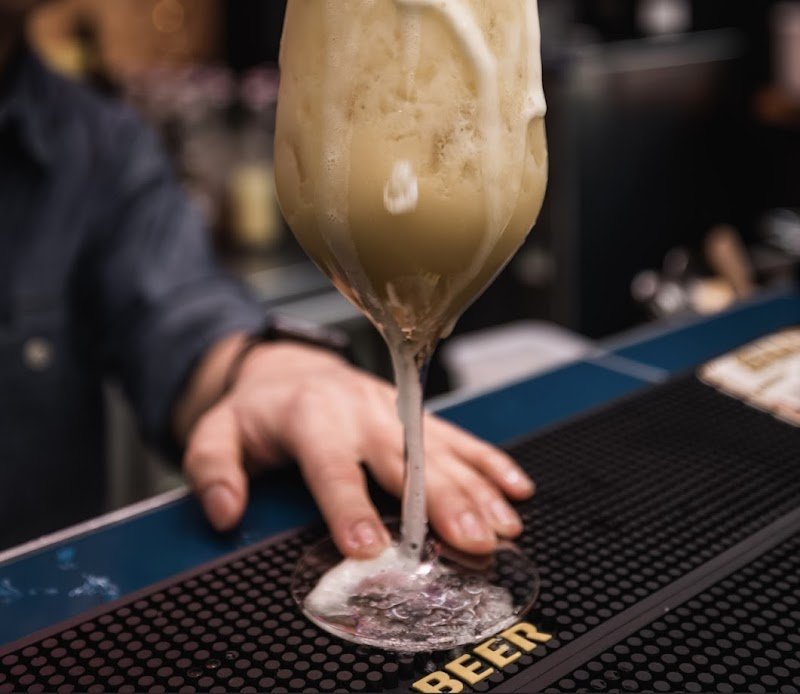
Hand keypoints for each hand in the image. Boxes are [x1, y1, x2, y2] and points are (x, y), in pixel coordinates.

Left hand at [181, 343, 535, 558]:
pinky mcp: (416, 415)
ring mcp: (394, 410)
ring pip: (439, 450)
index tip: (368, 548)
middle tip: (468, 539)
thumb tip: (223, 511)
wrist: (290, 368)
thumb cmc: (259, 410)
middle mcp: (359, 409)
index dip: (349, 506)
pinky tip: (516, 490)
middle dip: (439, 500)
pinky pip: (458, 436)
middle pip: (403, 457)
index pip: (332, 464)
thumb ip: (213, 467)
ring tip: (501, 528)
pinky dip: (490, 463)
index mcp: (310, 415)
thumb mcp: (217, 430)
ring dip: (475, 490)